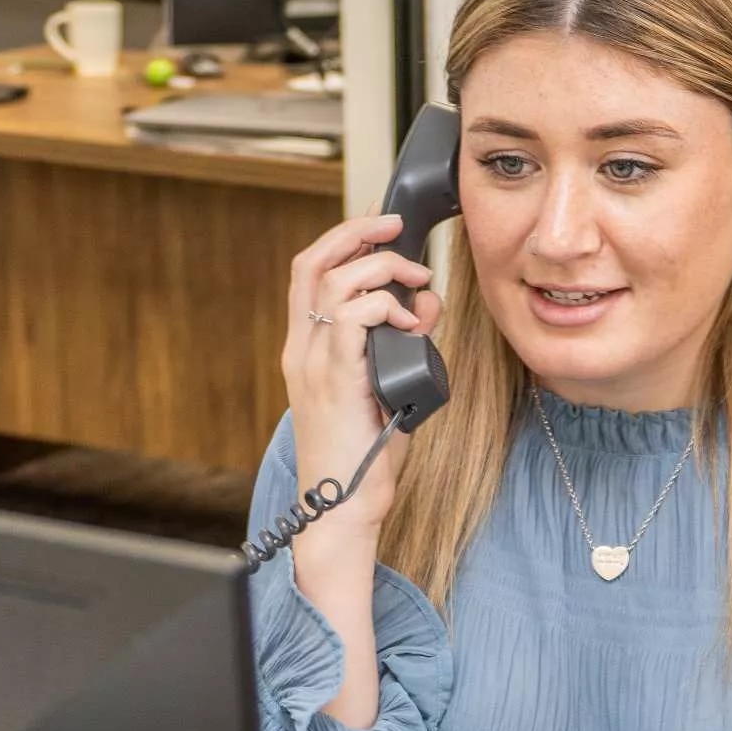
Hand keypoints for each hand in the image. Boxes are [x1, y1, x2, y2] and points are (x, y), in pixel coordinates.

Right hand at [281, 211, 442, 544]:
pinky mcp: (337, 380)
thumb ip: (404, 341)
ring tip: (417, 284)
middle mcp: (303, 349)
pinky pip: (353, 319)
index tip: (381, 227)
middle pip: (313, 264)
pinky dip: (385, 306)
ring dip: (382, 270)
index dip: (341, 239)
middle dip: (356, 232)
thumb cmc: (365, 449)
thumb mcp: (388, 382)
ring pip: (334, 283)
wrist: (342, 505)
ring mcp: (315, 363)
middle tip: (397, 225)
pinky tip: (411, 321)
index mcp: (308, 347)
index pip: (310, 272)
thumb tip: (428, 302)